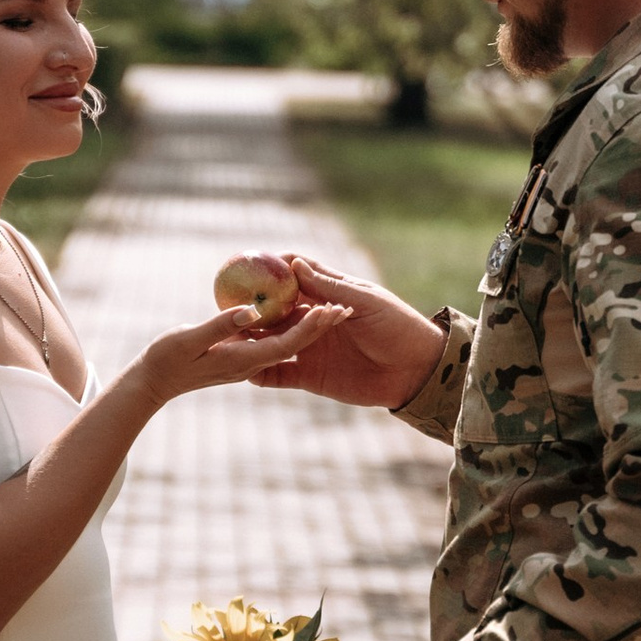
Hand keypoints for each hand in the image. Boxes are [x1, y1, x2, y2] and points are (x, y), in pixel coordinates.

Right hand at [132, 297, 348, 407]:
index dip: (310, 327)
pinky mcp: (241, 359)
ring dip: (306, 326)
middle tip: (341, 305)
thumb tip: (250, 311)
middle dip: (317, 326)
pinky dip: (282, 330)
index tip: (328, 309)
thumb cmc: (164, 360)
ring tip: (328, 305)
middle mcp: (252, 361)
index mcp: (244, 359)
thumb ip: (220, 325)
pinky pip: (268, 344)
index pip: (286, 343)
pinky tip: (289, 313)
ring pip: (284, 342)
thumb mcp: (190, 340)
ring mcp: (248, 362)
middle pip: (292, 342)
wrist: (151, 382)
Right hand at [246, 249, 447, 407]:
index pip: (293, 275)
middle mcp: (313, 320)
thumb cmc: (398, 327)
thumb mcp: (366, 302)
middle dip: (251, 305)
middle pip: (275, 309)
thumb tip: (294, 264)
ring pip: (272, 341)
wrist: (417, 371)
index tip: (244, 264)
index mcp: (328, 295)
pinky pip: (280, 375)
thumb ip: (330, 287)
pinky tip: (243, 370)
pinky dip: (261, 373)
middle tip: (224, 303)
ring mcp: (310, 348)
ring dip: (251, 339)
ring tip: (226, 337)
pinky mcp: (311, 376)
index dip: (270, 268)